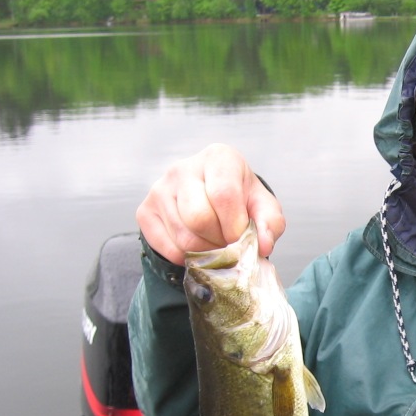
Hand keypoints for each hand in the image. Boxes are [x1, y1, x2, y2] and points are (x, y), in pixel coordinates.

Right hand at [136, 143, 284, 264]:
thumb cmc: (241, 200)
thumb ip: (270, 224)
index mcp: (218, 158)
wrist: (210, 198)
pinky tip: (198, 245)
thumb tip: (263, 246)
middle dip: (219, 240)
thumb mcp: (263, 207)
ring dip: (205, 251)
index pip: (223, 195)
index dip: (235, 224)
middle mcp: (183, 168)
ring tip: (215, 242)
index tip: (241, 235)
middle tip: (228, 241)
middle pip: (199, 218)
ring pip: (184, 237)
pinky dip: (187, 258)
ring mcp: (159, 189)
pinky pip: (168, 248)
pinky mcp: (145, 211)